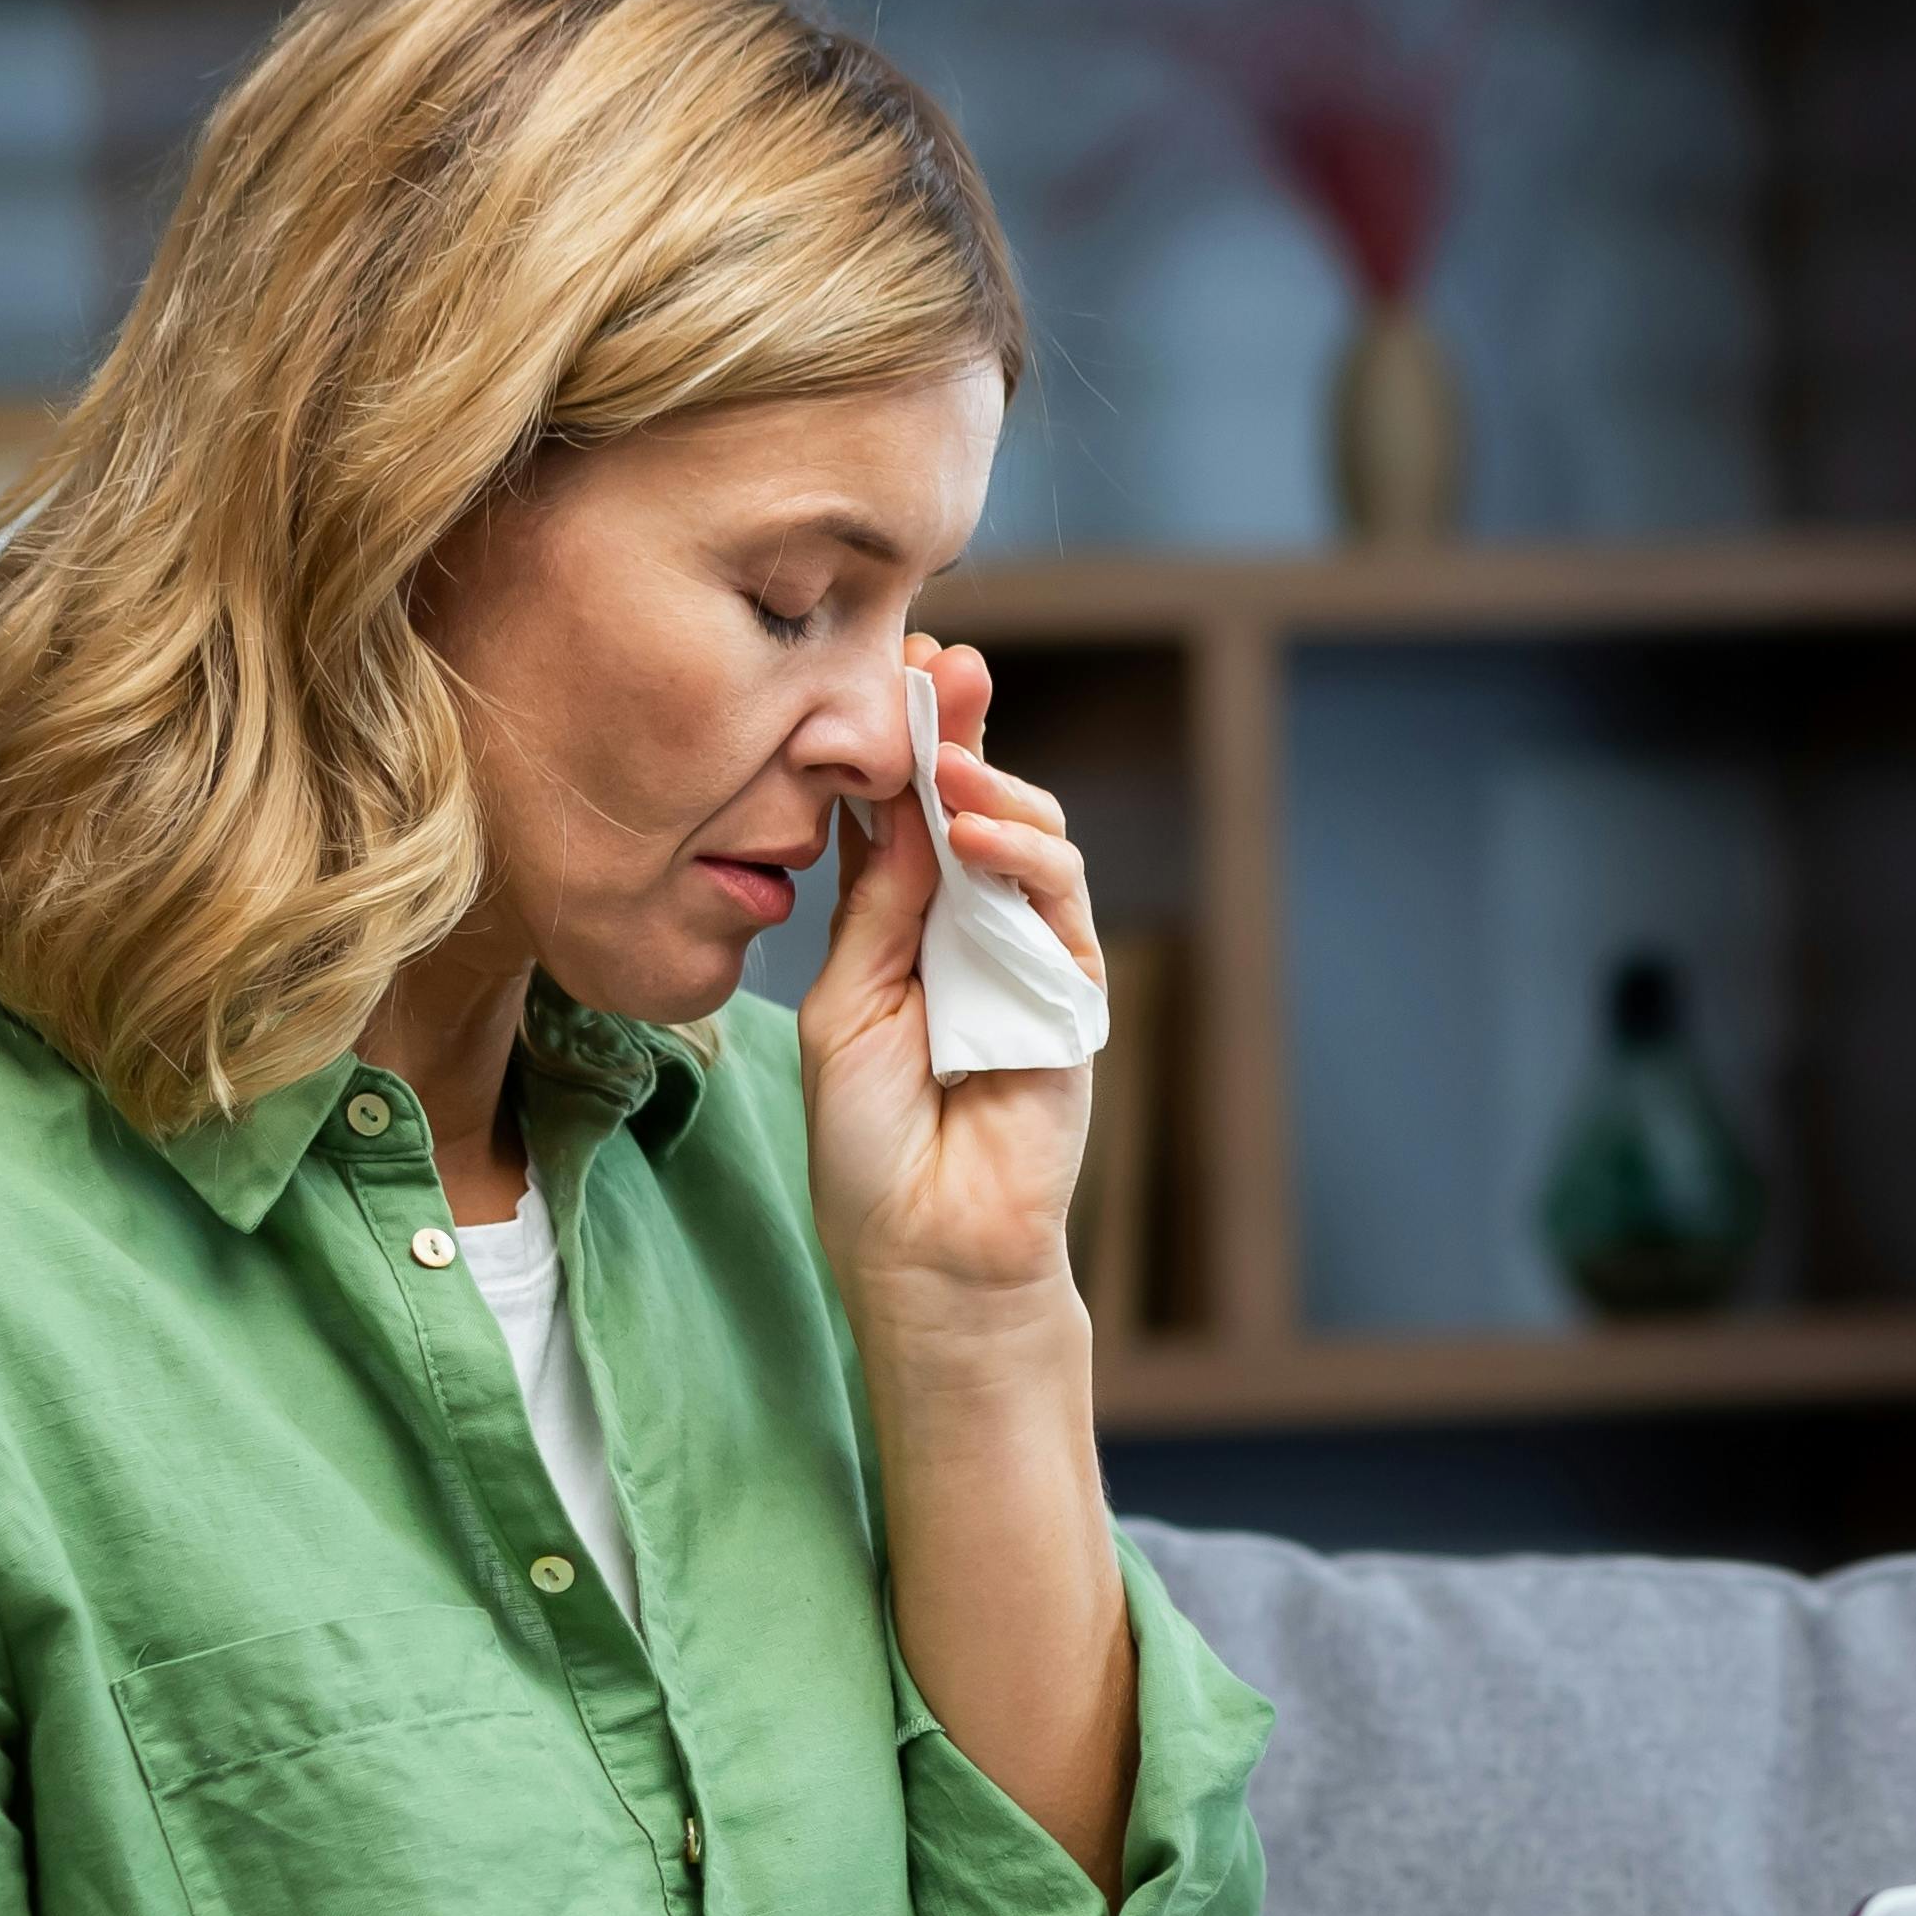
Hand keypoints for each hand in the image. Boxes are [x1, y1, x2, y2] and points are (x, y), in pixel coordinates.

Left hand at [797, 635, 1107, 1349]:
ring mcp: (1028, 959)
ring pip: (1032, 842)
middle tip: (936, 666)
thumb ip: (875, 910)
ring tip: (947, 760)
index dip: (903, 742)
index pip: (907, 814)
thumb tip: (899, 803)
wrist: (926, 1249)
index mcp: (902, 928)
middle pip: (976, 807)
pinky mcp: (1072, 995)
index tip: (889, 668)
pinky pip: (1062, 907)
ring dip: (993, 786)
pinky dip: (1026, 858)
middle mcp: (969, 930)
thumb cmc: (870, 1147)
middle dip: (959, 731)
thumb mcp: (843, 1007)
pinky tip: (981, 829)